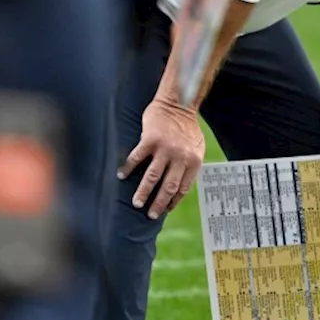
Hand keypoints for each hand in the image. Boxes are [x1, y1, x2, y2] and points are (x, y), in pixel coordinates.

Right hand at [118, 98, 205, 219]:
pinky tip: (122, 175)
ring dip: (143, 192)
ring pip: (152, 177)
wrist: (178, 104)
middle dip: (158, 204)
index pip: (183, 188)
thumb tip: (183, 185)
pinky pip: (137, 158)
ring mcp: (165, 149)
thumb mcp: (197, 147)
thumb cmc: (187, 126)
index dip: (173, 201)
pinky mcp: (150, 140)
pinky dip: (129, 168)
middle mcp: (181, 157)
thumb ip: (190, 164)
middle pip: (168, 187)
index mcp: (194, 161)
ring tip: (136, 203)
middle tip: (150, 214)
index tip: (165, 211)